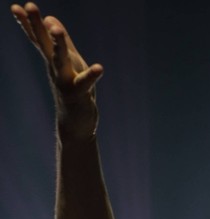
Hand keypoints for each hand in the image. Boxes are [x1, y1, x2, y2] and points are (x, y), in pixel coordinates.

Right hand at [11, 2, 103, 137]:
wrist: (76, 123)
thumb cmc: (74, 90)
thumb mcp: (70, 62)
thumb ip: (63, 41)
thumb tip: (50, 18)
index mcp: (53, 61)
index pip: (39, 39)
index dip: (28, 23)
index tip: (16, 7)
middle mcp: (56, 69)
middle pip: (45, 44)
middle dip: (37, 25)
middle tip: (30, 6)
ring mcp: (65, 82)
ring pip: (60, 60)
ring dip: (58, 44)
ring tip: (56, 28)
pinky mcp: (78, 94)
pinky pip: (85, 83)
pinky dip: (92, 75)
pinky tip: (99, 68)